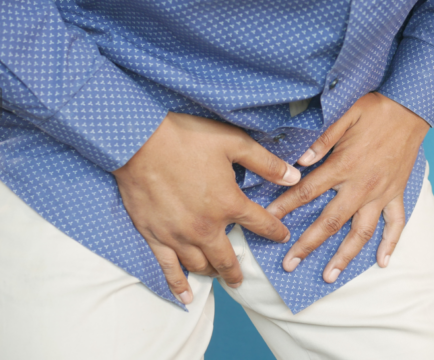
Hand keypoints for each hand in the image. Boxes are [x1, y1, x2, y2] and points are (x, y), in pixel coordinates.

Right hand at [112, 112, 300, 303]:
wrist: (139, 140)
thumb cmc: (187, 137)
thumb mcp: (234, 143)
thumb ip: (266, 163)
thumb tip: (294, 176)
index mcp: (228, 203)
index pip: (260, 224)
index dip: (275, 230)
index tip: (282, 236)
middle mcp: (205, 226)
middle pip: (228, 258)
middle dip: (238, 269)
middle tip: (243, 278)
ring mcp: (178, 235)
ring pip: (200, 265)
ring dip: (213, 274)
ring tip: (219, 277)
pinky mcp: (154, 236)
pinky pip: (169, 269)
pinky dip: (178, 286)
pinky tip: (186, 297)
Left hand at [266, 92, 429, 282]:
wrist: (411, 109)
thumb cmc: (375, 110)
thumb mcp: (345, 115)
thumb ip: (322, 139)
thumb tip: (299, 161)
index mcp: (344, 166)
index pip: (308, 192)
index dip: (286, 207)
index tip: (269, 220)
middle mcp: (361, 186)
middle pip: (330, 222)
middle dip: (308, 244)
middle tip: (290, 264)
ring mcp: (381, 193)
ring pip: (361, 232)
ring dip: (345, 256)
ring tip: (329, 276)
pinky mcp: (397, 193)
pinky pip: (396, 224)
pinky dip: (390, 244)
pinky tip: (382, 262)